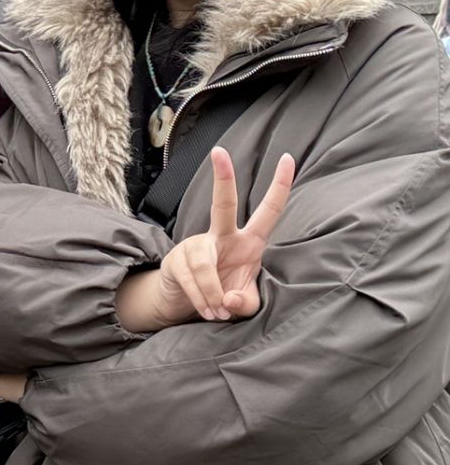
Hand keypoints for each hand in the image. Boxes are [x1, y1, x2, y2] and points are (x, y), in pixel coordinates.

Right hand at [119, 148, 295, 331]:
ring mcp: (196, 245)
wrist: (186, 304)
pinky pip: (192, 281)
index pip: (268, 210)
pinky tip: (208, 311)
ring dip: (212, 294)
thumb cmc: (223, 296)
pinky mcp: (176, 260)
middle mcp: (222, 236)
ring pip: (205, 267)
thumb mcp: (245, 303)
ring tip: (217, 313)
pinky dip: (201, 300)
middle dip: (223, 178)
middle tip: (219, 152)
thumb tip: (228, 300)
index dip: (280, 186)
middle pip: (222, 205)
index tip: (289, 158)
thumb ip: (246, 304)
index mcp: (248, 241)